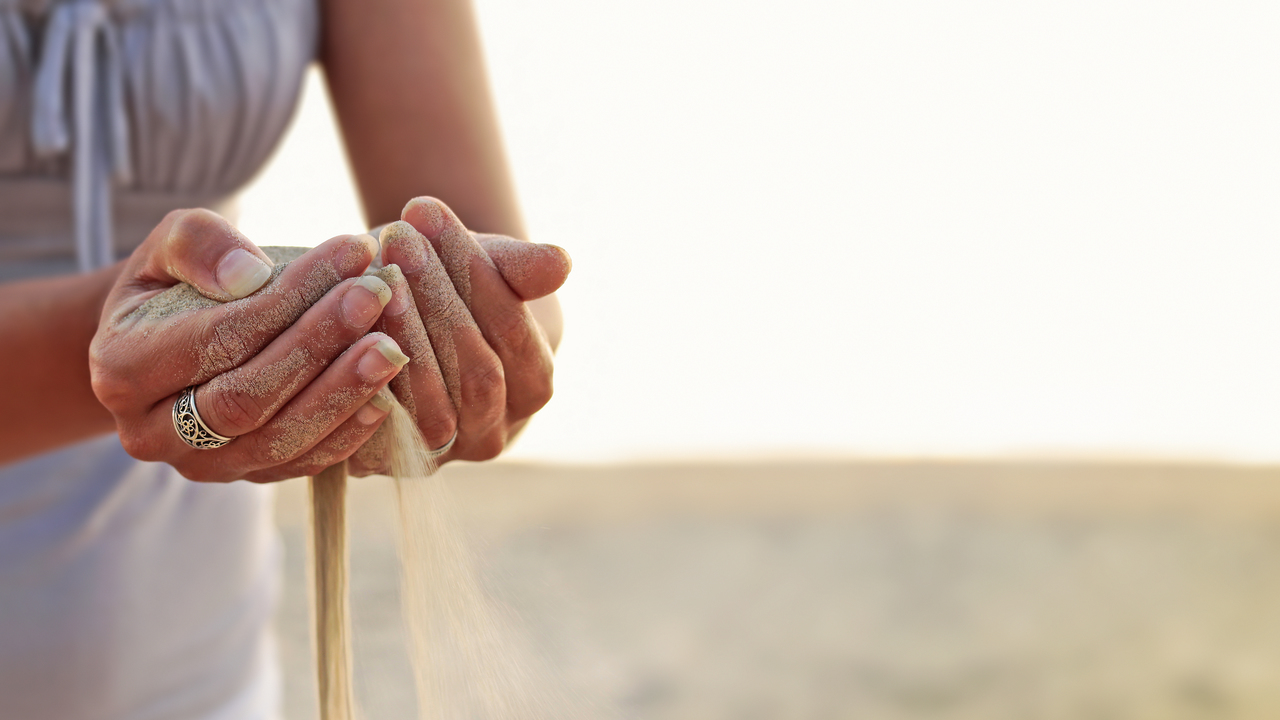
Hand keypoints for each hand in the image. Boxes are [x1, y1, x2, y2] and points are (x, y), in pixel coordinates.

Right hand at [90, 209, 409, 482]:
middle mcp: (151, 431)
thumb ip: (198, 243)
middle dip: (319, 345)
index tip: (352, 252)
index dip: (289, 297)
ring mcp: (199, 466)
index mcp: (121, 368)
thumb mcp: (172, 244)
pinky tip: (385, 395)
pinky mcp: (245, 478)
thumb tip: (249, 275)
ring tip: (393, 346)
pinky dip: (347, 434)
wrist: (175, 339)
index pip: (217, 337)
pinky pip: (300, 465)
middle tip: (377, 296)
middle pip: (246, 398)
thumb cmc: (179, 280)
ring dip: (342, 393)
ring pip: (277, 441)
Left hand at [349, 197, 570, 473]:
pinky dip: (363, 369)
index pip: (512, 331)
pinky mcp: (385, 462)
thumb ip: (523, 268)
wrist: (404, 332)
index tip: (429, 211)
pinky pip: (380, 423)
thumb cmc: (454, 294)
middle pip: (476, 369)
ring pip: (430, 401)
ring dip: (399, 330)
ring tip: (371, 268)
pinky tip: (342, 314)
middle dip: (436, 296)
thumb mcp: (486, 270)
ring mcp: (440, 453)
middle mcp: (494, 433)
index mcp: (533, 386)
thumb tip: (561, 263)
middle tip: (398, 236)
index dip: (473, 271)